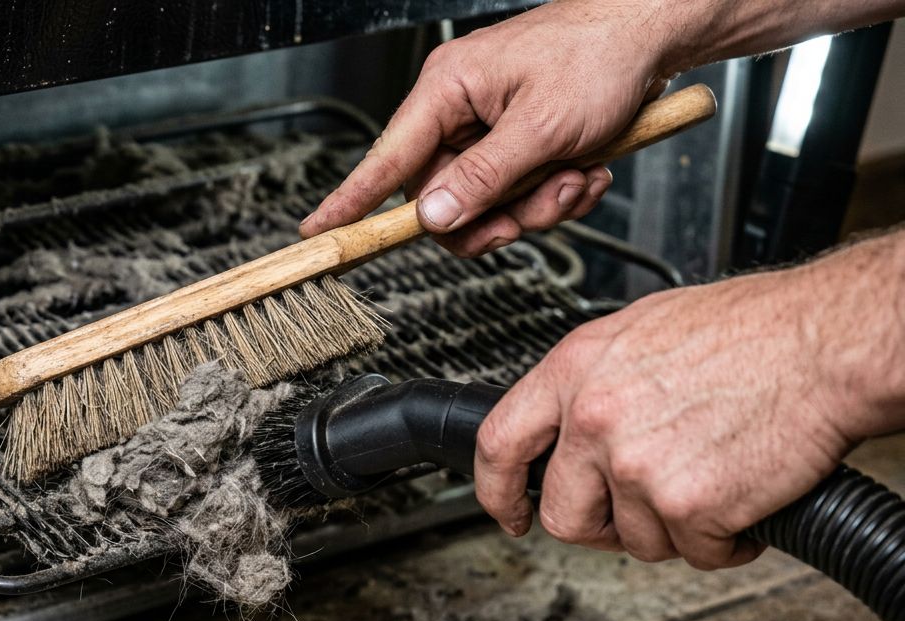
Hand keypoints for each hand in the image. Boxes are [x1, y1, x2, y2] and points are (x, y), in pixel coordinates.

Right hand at [300, 1, 671, 255]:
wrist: (655, 33)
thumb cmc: (601, 55)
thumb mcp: (543, 128)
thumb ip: (482, 178)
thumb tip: (430, 216)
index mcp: (448, 89)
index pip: (385, 157)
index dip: (351, 201)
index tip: (319, 232)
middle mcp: (461, 108)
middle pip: (444, 196)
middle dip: (497, 214)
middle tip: (537, 210)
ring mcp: (490, 127)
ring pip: (486, 202)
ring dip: (537, 205)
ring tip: (579, 177)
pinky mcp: (519, 142)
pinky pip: (517, 193)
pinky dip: (555, 194)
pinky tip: (588, 171)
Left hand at [472, 238, 904, 569]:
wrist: (826, 343)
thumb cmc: (754, 331)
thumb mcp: (641, 332)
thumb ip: (593, 382)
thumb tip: (569, 423)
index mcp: (574, 370)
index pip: (498, 443)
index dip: (496, 490)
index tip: (509, 512)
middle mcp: (593, 418)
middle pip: (563, 514)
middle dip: (603, 525)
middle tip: (642, 513)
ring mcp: (636, 465)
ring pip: (634, 540)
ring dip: (675, 529)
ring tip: (714, 482)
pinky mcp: (687, 505)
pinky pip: (695, 553)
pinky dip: (725, 541)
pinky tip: (744, 499)